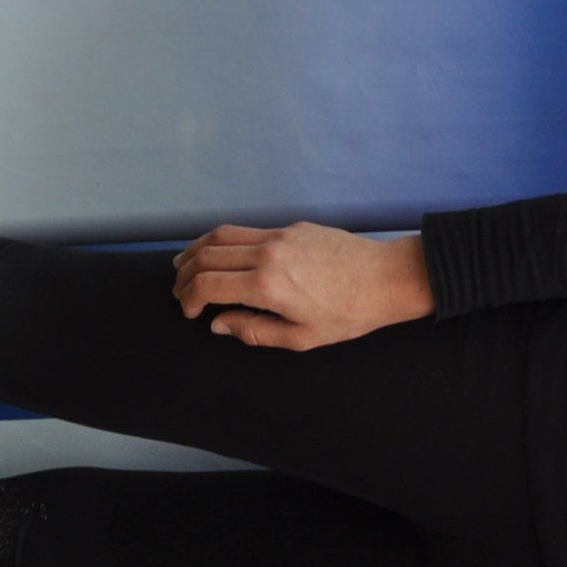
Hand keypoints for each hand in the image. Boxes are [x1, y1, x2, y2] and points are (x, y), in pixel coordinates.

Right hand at [172, 224, 433, 349]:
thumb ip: (253, 331)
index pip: (208, 285)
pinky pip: (246, 230)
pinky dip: (223, 241)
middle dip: (185, 274)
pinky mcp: (291, 227)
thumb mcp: (301, 338)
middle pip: (207, 256)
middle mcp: (268, 254)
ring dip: (197, 250)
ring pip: (222, 235)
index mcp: (268, 285)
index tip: (190, 312)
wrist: (387, 279)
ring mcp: (279, 236)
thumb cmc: (349, 314)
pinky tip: (221, 254)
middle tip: (179, 290)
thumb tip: (219, 324)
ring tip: (185, 265)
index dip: (189, 299)